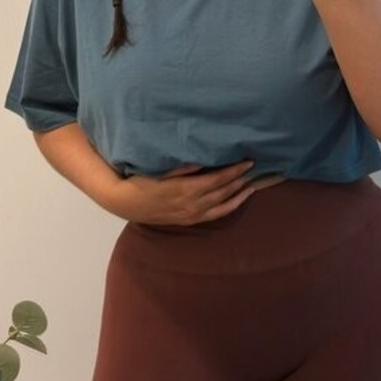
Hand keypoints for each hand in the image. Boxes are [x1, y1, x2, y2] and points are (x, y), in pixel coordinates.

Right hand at [111, 160, 284, 225]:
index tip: (247, 161)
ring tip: (252, 185)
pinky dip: (230, 207)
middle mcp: (193, 204)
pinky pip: (216, 215)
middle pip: (224, 190)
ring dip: (239, 195)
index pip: (218, 178)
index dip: (234, 170)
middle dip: (240, 179)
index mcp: (187, 189)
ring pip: (223, 205)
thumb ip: (184, 166)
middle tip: (253, 168)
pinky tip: (237, 200)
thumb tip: (205, 159)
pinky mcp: (189, 221)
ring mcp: (192, 215)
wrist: (127, 203)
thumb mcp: (161, 170)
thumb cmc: (143, 181)